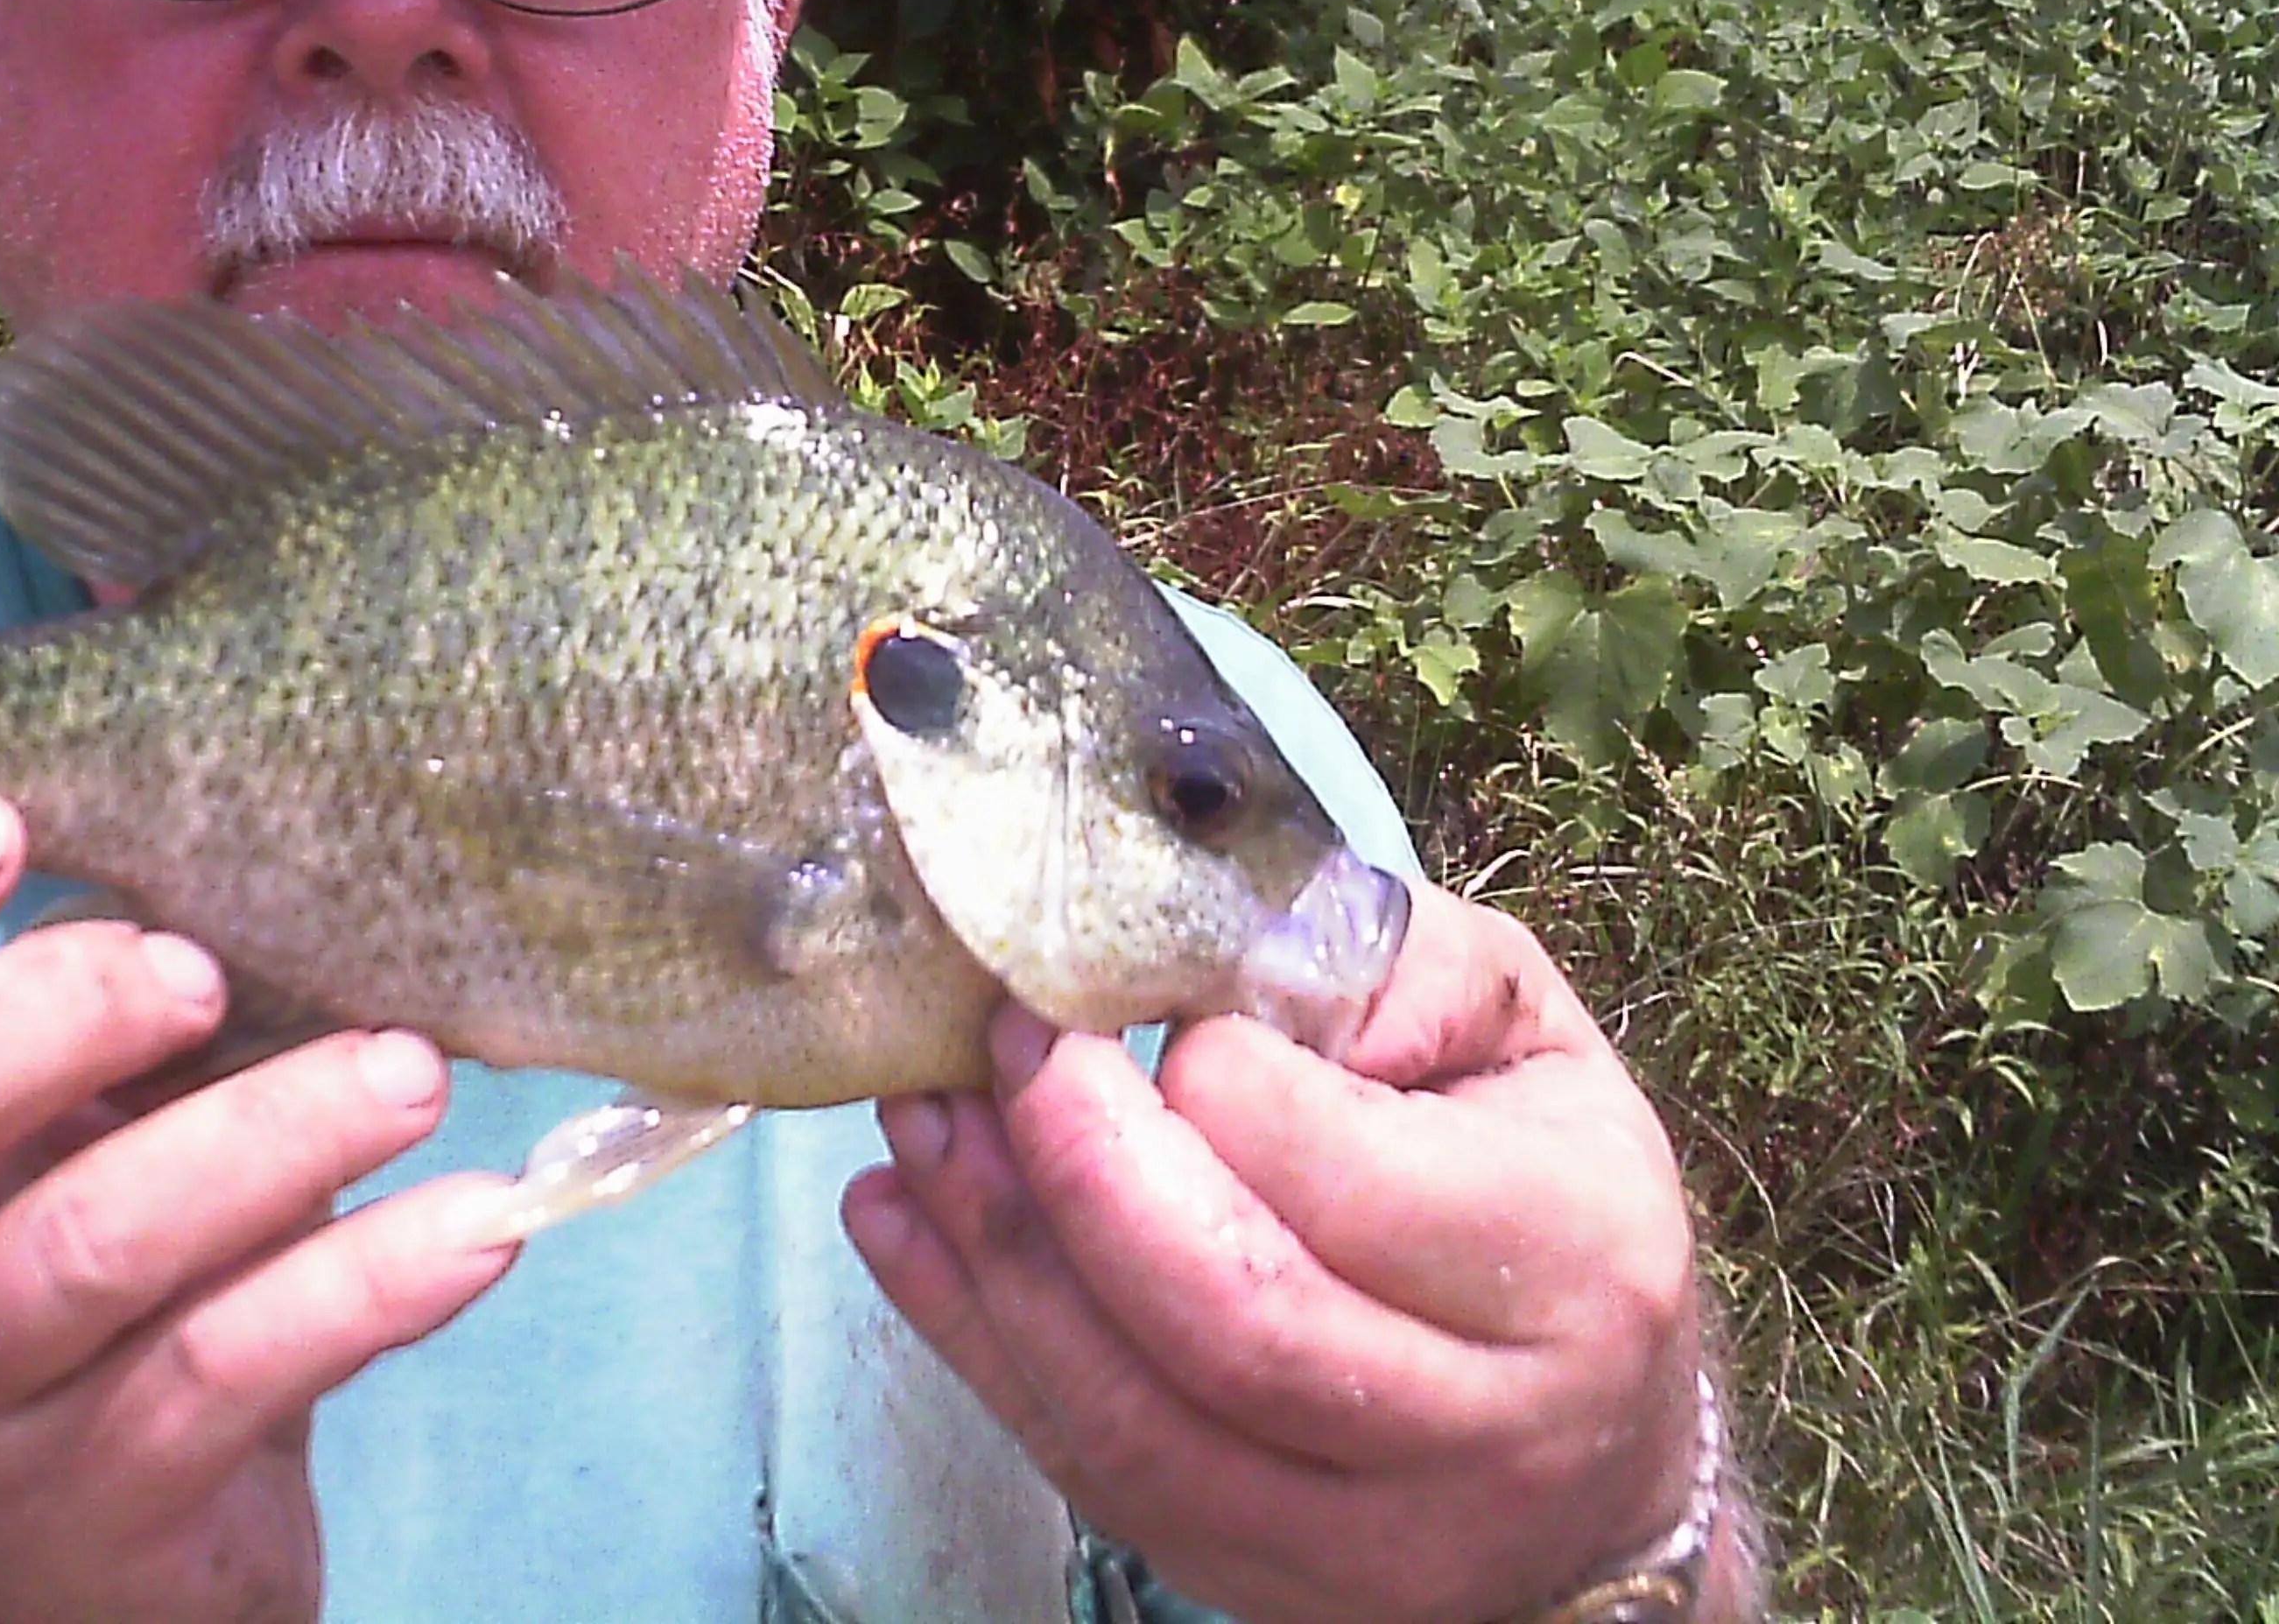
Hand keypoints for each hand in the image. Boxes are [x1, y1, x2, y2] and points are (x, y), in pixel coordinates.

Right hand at [0, 791, 520, 1623]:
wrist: (87, 1553)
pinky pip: (224, 1374)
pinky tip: (474, 1224)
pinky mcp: (90, 1509)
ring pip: (86, 1246)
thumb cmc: (83, 1250)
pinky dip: (364, 1285)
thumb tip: (259, 835)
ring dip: (268, 1137)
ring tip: (410, 1074)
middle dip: (55, 1011)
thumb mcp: (55, 1124)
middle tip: (202, 970)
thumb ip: (94, 1001)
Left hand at [844, 883, 1728, 1623]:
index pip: (1343, 1174)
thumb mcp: (1524, 1036)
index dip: (1213, 1076)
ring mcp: (1370, 1545)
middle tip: (998, 1039)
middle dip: (1072, 1161)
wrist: (1602, 1456)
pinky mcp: (1263, 1589)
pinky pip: (1090, 1476)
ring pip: (1136, 1418)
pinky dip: (974, 1341)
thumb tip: (1212, 949)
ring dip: (993, 1251)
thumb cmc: (1546, 1197)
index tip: (1140, 995)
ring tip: (923, 1117)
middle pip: (1229, 1313)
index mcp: (1571, 1262)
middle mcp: (1488, 1431)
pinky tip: (905, 1222)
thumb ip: (1390, 966)